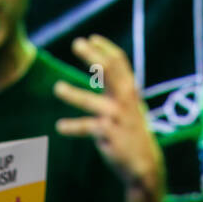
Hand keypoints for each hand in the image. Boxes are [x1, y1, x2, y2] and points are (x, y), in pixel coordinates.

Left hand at [53, 35, 163, 191]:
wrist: (145, 163)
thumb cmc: (132, 130)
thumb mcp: (130, 104)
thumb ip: (118, 86)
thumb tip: (101, 63)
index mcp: (130, 90)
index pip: (120, 63)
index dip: (105, 48)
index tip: (91, 38)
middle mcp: (126, 100)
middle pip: (109, 71)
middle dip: (92, 56)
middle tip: (77, 43)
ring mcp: (118, 117)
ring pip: (92, 102)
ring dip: (74, 94)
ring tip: (57, 88)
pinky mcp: (110, 134)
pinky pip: (88, 127)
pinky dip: (73, 127)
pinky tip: (60, 126)